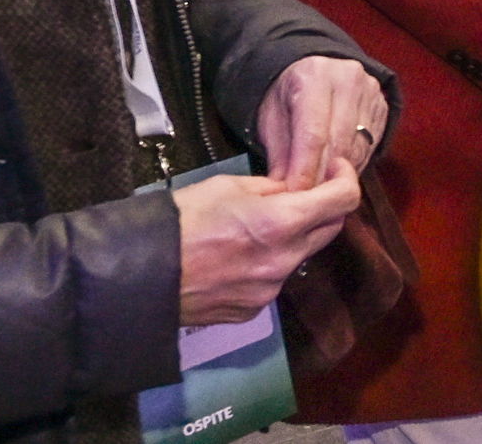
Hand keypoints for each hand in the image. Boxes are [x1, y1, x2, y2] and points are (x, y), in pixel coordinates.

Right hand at [175, 159, 360, 325]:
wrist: (135, 276)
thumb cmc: (179, 221)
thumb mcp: (227, 186)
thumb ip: (271, 189)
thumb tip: (293, 190)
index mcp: (281, 224)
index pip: (342, 200)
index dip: (345, 179)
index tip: (334, 169)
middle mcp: (284, 261)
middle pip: (329, 229)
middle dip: (323, 207)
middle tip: (302, 192)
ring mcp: (269, 290)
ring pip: (301, 256)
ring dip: (294, 237)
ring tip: (257, 226)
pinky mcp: (252, 311)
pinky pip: (275, 280)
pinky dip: (269, 263)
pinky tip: (238, 256)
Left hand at [256, 56, 388, 189]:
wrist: (312, 67)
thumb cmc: (287, 95)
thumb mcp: (271, 118)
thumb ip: (279, 153)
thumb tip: (285, 191)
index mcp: (314, 76)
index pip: (313, 133)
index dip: (305, 169)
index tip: (295, 196)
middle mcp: (348, 79)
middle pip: (339, 142)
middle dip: (322, 177)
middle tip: (306, 202)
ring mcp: (370, 92)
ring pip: (357, 148)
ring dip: (338, 176)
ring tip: (319, 191)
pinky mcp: (383, 107)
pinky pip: (370, 148)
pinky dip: (352, 167)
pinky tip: (337, 175)